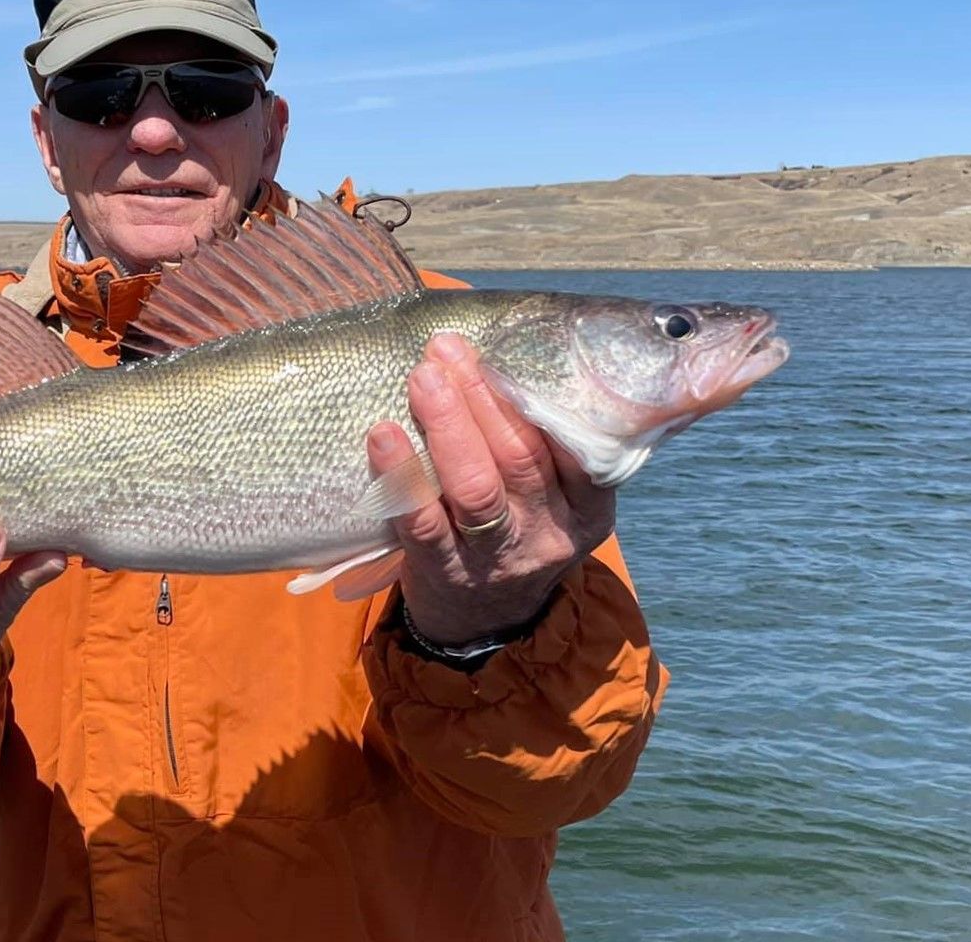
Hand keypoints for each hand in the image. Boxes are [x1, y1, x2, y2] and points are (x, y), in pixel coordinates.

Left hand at [366, 333, 615, 646]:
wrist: (486, 626)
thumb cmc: (518, 530)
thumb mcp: (557, 497)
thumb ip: (552, 441)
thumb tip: (522, 345)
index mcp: (588, 506)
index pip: (577, 446)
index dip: (538, 395)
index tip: (505, 348)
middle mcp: (548, 532)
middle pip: (520, 457)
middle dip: (481, 395)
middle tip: (446, 350)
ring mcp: (497, 557)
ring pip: (477, 489)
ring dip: (448, 427)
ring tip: (422, 378)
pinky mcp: (446, 574)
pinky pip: (423, 525)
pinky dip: (402, 478)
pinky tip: (382, 436)